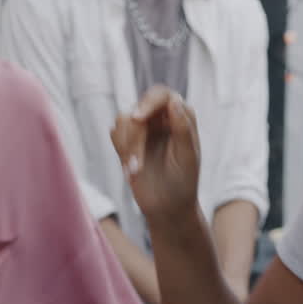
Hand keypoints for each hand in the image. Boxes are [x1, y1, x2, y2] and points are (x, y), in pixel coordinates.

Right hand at [110, 86, 201, 223]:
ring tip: (136, 172)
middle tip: (136, 165)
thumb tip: (174, 101)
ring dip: (127, 148)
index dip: (148, 103)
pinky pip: (115, 132)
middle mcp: (162, 117)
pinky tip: (131, 171)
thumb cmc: (183, 183)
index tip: (138, 119)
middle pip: (139, 108)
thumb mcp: (187, 158)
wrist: (167, 208)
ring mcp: (144, 128)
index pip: (162, 95)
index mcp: (181, 117)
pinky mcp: (128, 140)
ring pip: (123, 120)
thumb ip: (182, 129)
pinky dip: (121, 151)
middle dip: (135, 137)